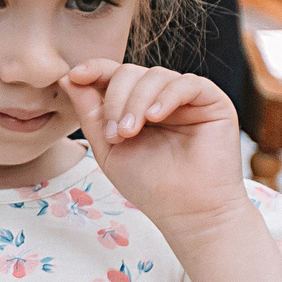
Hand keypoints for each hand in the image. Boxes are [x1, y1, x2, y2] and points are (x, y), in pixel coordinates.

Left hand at [62, 61, 245, 236]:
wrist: (188, 212)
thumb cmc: (149, 185)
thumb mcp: (108, 148)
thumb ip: (90, 113)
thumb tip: (68, 77)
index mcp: (135, 105)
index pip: (113, 75)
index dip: (94, 70)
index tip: (75, 76)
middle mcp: (160, 97)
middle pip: (130, 72)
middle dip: (115, 99)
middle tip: (115, 134)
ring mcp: (187, 98)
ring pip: (155, 76)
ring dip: (135, 102)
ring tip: (131, 133)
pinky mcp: (213, 102)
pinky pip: (187, 83)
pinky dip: (166, 96)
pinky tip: (155, 117)